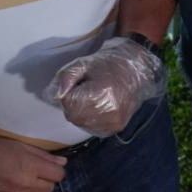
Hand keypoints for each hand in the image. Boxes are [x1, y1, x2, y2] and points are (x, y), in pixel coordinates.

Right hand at [0, 131, 67, 191]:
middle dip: (47, 181)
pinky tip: (9, 187)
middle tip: (36, 172)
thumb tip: (62, 163)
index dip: (56, 170)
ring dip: (35, 191)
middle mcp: (24, 185)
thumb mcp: (19, 145)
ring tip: (23, 181)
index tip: (50, 166)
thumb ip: (42, 156)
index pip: (59, 175)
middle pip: (50, 189)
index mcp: (30, 167)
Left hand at [47, 36, 164, 135]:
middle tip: (86, 89)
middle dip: (73, 103)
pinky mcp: (116, 128)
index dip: (69, 92)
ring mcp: (113, 123)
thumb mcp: (82, 64)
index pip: (68, 102)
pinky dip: (90, 119)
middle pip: (73, 115)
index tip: (79, 83)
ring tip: (93, 97)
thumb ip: (65, 78)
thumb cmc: (108, 64)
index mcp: (100, 95)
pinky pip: (92, 128)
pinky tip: (98, 106)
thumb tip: (56, 96)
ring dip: (81, 112)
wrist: (136, 70)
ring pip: (81, 123)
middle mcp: (108, 113)